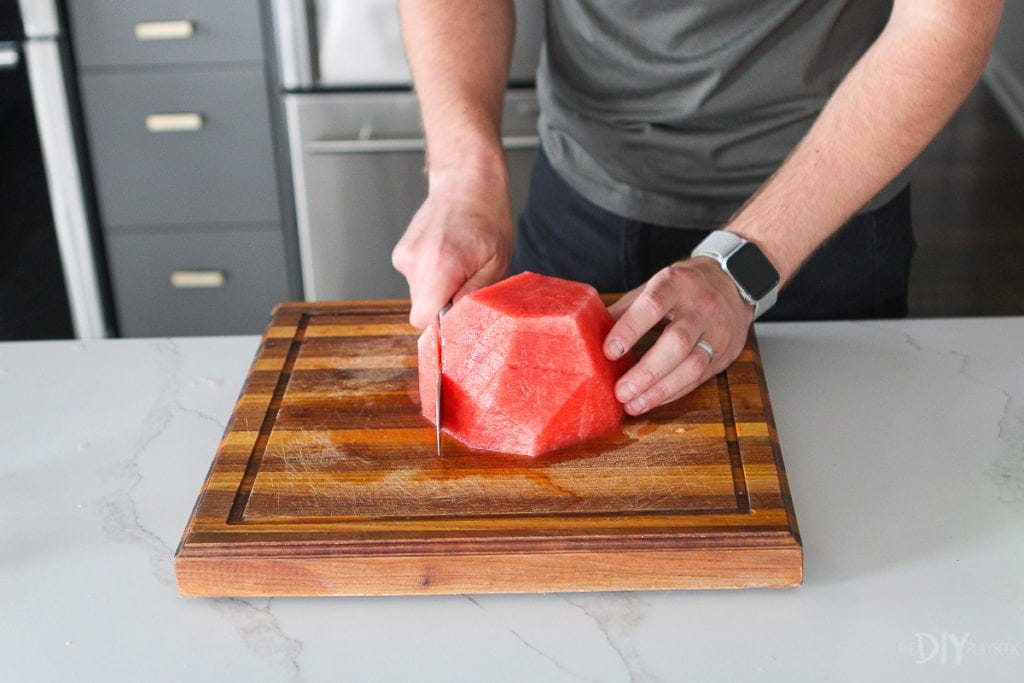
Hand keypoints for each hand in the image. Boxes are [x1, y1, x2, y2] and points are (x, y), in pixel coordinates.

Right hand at [392, 167, 512, 328]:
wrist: (465, 182)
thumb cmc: (487, 218)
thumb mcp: (497, 263)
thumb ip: (476, 297)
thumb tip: (459, 323)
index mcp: (440, 267)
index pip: (423, 320)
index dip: (442, 324)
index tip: (459, 316)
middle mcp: (415, 263)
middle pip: (422, 310)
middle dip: (444, 305)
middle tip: (466, 282)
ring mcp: (404, 257)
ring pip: (419, 296)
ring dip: (438, 290)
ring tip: (458, 264)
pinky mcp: (401, 254)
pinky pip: (416, 280)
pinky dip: (430, 276)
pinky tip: (446, 256)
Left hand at [604, 258, 753, 414]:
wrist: (735, 283)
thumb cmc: (685, 285)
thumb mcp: (656, 285)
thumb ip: (627, 308)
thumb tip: (589, 330)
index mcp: (676, 284)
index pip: (653, 305)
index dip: (630, 329)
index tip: (609, 351)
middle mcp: (700, 307)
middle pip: (677, 342)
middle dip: (647, 371)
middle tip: (621, 391)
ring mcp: (717, 331)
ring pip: (692, 365)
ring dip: (660, 389)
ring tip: (633, 404)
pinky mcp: (725, 353)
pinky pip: (699, 378)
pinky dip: (673, 393)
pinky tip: (652, 401)